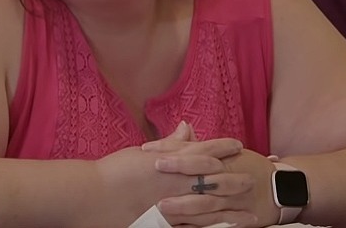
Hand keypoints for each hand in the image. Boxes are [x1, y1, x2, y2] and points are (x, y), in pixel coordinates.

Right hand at [93, 123, 253, 226]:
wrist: (91, 194)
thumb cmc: (114, 171)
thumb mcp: (143, 152)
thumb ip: (169, 143)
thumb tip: (187, 128)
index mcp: (169, 160)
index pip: (203, 150)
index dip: (223, 147)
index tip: (239, 145)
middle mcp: (174, 180)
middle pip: (212, 179)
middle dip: (234, 179)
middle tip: (254, 178)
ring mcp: (171, 203)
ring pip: (209, 206)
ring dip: (231, 209)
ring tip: (251, 212)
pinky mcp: (164, 221)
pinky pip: (194, 226)